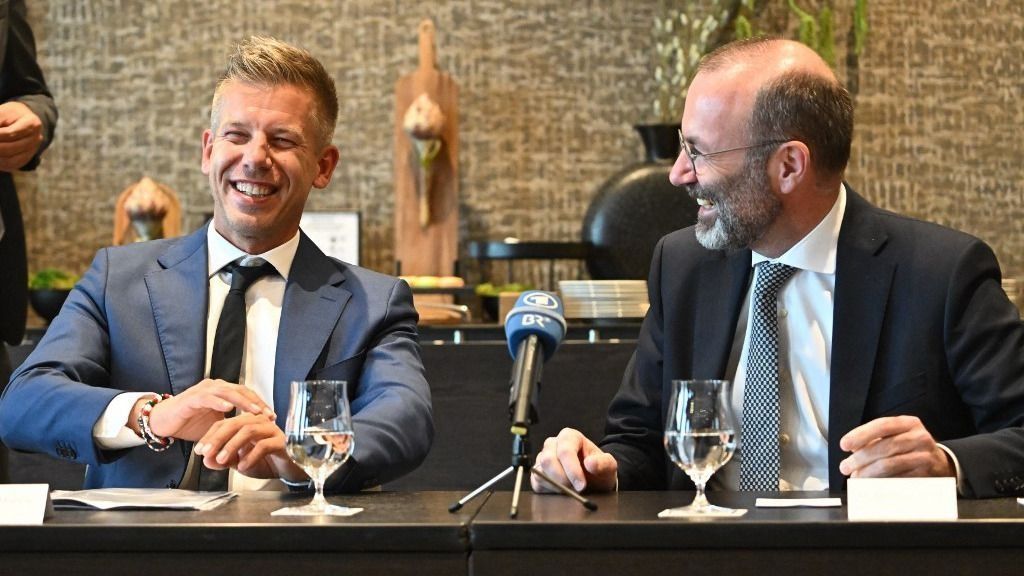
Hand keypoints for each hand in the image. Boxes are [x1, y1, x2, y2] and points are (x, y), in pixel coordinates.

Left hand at [0, 102, 43, 171]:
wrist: (25, 120)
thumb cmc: (10, 114)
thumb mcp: (2, 112)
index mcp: (32, 123)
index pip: (9, 133)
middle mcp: (35, 139)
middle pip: (9, 148)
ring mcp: (32, 151)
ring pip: (10, 160)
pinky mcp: (26, 159)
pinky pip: (10, 165)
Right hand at [145, 379, 274, 440]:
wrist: (163, 422)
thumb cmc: (190, 423)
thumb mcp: (216, 426)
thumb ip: (233, 426)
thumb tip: (253, 437)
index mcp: (223, 391)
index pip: (247, 394)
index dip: (261, 404)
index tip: (273, 416)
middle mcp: (215, 387)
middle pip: (242, 390)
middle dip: (257, 403)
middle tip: (269, 415)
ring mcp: (203, 391)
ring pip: (228, 392)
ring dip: (243, 402)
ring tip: (255, 412)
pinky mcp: (191, 398)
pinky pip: (207, 398)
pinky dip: (219, 402)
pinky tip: (229, 408)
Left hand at [193, 413, 304, 480]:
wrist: (291, 470)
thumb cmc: (267, 462)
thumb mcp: (239, 462)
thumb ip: (223, 460)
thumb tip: (206, 459)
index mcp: (248, 423)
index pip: (225, 423)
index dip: (210, 436)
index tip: (199, 450)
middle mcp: (260, 422)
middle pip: (235, 423)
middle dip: (218, 438)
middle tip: (206, 452)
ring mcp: (272, 430)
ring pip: (248, 430)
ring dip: (232, 445)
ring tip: (222, 459)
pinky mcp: (283, 442)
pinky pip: (264, 445)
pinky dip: (250, 456)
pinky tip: (243, 467)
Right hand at [531, 427, 617, 493]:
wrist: (593, 479)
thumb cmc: (598, 469)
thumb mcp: (608, 466)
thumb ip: (603, 463)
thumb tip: (590, 463)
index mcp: (569, 437)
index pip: (565, 450)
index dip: (572, 469)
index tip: (581, 485)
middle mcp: (553, 444)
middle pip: (548, 460)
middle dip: (562, 479)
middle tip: (575, 491)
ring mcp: (543, 458)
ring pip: (540, 472)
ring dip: (556, 486)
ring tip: (571, 491)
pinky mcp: (538, 473)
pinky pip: (536, 482)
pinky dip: (548, 490)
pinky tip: (562, 492)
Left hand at [839, 415, 954, 477]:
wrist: (940, 463)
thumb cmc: (909, 447)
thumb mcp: (896, 435)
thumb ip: (874, 439)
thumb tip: (852, 450)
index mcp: (909, 423)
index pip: (882, 425)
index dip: (861, 434)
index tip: (844, 445)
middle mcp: (919, 437)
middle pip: (884, 447)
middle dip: (860, 458)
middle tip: (845, 467)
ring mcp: (925, 456)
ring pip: (890, 464)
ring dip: (868, 473)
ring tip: (855, 478)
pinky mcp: (926, 475)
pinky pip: (899, 479)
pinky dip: (881, 483)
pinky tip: (870, 485)